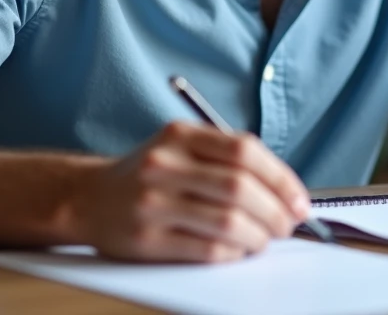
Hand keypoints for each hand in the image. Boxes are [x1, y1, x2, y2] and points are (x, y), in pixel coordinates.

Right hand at [71, 121, 310, 262]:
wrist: (88, 198)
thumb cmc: (150, 175)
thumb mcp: (182, 147)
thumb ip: (227, 159)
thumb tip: (286, 192)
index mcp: (180, 135)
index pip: (245, 151)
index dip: (281, 178)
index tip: (299, 200)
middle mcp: (164, 164)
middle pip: (239, 188)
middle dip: (275, 211)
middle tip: (288, 225)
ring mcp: (152, 202)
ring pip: (227, 222)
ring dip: (259, 236)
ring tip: (265, 240)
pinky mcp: (146, 239)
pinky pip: (206, 249)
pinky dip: (233, 252)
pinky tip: (237, 250)